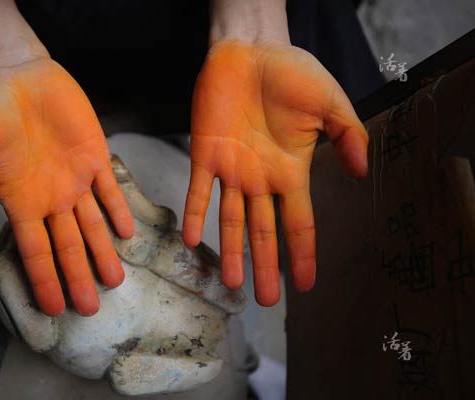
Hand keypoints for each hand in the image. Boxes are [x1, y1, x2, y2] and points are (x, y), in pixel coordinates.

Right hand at [0, 57, 133, 315]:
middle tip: (91, 309)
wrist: (14, 75)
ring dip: (104, 252)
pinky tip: (127, 233)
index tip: (54, 310)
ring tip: (116, 280)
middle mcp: (51, 198)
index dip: (45, 280)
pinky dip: (119, 210)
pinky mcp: (96, 156)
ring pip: (93, 225)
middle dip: (80, 276)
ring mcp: (75, 179)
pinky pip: (110, 189)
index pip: (36, 251)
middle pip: (69, 247)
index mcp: (22, 202)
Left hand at [183, 41, 367, 304]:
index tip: (305, 285)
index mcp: (291, 171)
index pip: (299, 222)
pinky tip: (192, 240)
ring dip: (232, 251)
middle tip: (264, 301)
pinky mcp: (204, 154)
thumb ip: (347, 137)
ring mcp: (232, 169)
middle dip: (265, 266)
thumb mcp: (330, 104)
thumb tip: (363, 175)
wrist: (251, 50)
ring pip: (231, 219)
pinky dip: (195, 213)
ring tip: (232, 284)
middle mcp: (261, 178)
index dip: (303, 254)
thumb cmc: (292, 73)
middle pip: (264, 231)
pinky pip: (198, 189)